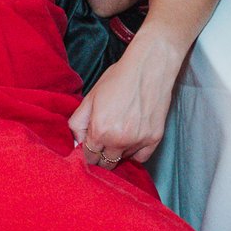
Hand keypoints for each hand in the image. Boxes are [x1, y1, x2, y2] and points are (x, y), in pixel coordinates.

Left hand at [68, 38, 180, 167]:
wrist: (149, 67)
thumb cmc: (118, 78)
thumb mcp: (91, 97)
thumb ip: (78, 122)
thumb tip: (76, 142)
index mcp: (99, 130)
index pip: (89, 157)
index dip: (88, 153)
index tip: (90, 146)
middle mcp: (118, 140)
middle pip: (106, 163)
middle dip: (101, 156)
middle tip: (103, 141)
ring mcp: (138, 141)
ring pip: (123, 159)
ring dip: (118, 152)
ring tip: (120, 132)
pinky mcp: (154, 138)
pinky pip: (141, 158)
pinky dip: (135, 152)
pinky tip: (132, 138)